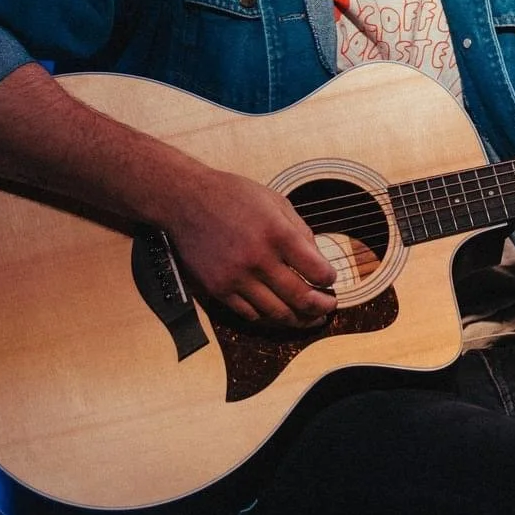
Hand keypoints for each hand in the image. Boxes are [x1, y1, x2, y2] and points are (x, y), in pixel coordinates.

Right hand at [159, 166, 337, 327]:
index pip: (317, 271)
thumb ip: (300, 231)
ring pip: (276, 313)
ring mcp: (236, 277)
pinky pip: (249, 314)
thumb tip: (318, 261)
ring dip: (298, 319)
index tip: (330, 278)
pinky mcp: (218, 289)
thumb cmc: (232, 196)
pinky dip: (268, 316)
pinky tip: (277, 310)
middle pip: (300, 298)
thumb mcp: (275, 201)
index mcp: (277, 233)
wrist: (185, 200)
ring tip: (308, 317)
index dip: (329, 279)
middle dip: (321, 307)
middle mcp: (258, 258)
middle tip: (328, 307)